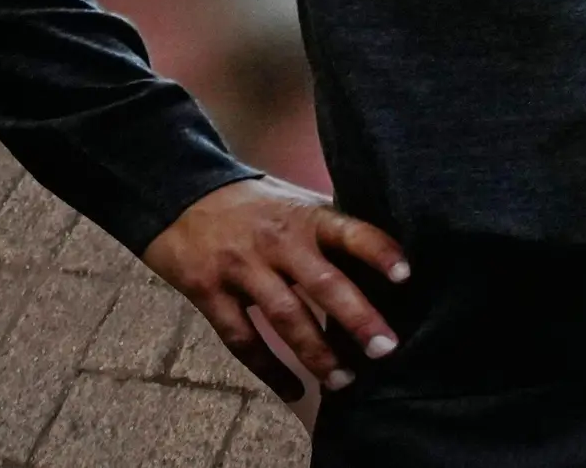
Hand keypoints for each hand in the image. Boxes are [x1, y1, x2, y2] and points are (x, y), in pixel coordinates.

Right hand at [144, 176, 410, 400]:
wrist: (179, 194)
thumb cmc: (254, 205)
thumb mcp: (294, 204)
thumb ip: (330, 231)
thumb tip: (384, 262)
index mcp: (304, 216)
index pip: (349, 231)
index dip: (377, 251)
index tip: (405, 276)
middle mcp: (276, 240)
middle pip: (322, 282)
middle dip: (356, 318)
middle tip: (385, 349)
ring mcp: (241, 267)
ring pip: (285, 317)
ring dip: (317, 353)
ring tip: (344, 381)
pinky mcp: (209, 292)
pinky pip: (243, 339)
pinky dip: (269, 370)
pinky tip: (293, 391)